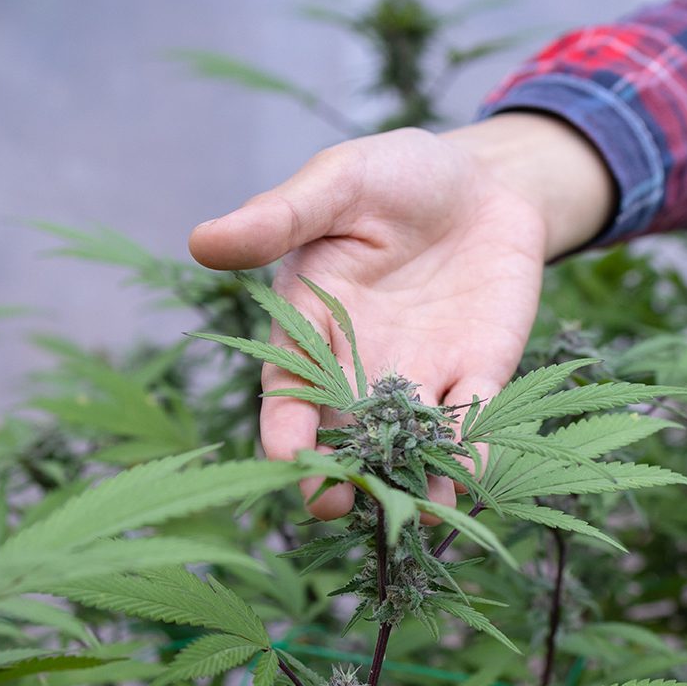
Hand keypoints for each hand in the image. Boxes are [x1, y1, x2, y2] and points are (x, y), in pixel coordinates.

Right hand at [189, 116, 613, 516]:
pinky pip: (473, 420)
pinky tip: (471, 473)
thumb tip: (202, 240)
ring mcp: (423, 372)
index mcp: (314, 322)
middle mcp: (363, 362)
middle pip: (344, 431)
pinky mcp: (481, 370)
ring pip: (408, 440)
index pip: (291, 385)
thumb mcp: (339, 182)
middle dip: (342, 472)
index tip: (288, 457)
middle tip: (338, 506)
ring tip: (418, 510)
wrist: (484, 178)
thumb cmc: (396, 176)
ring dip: (412, 478)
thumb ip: (281, 216)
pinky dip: (471, 449)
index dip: (286, 424)